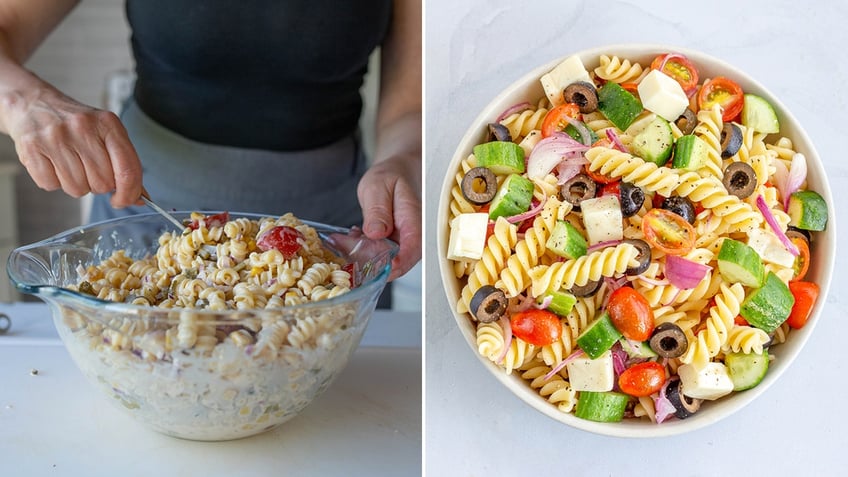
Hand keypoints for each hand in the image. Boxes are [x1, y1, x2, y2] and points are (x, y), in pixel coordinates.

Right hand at [1, 83, 141, 207]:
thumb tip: (139, 197)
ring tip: (69, 163)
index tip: (124, 200)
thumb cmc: (75, 124)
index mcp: (107, 123)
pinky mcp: (32, 148)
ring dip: (76, 184)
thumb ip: (124, 163)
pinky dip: (54, 182)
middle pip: (103, 183)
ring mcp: (55, 137)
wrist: (32, 104)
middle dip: (98, 185)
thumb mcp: (105, 133)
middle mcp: (82, 128)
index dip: (130, 193)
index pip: (128, 169)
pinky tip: (52, 163)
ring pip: (78, 189)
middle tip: (88, 168)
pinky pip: (51, 186)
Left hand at [357, 153, 420, 280]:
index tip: (375, 267)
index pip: (412, 250)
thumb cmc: (391, 176)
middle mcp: (412, 236)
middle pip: (398, 262)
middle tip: (346, 247)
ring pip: (386, 262)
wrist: (395, 173)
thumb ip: (377, 210)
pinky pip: (378, 256)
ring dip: (363, 257)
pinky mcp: (392, 245)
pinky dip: (362, 252)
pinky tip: (351, 239)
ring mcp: (402, 243)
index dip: (396, 264)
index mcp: (414, 220)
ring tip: (345, 240)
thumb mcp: (378, 186)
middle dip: (370, 263)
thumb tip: (377, 233)